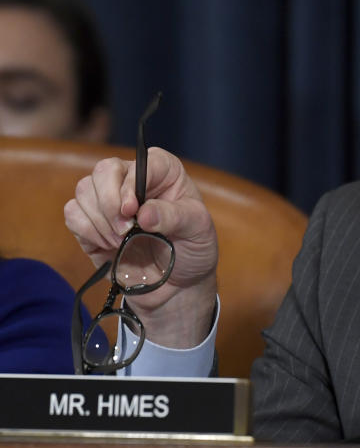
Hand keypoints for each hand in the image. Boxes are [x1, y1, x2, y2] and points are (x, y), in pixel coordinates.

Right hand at [64, 147, 217, 347]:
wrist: (177, 284)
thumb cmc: (193, 249)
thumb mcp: (198, 230)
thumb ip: (175, 217)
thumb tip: (145, 213)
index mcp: (163, 172)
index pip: (140, 163)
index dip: (131, 184)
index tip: (133, 211)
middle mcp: (133, 180)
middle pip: (103, 171)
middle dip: (109, 203)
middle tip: (126, 230)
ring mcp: (109, 201)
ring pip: (84, 191)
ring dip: (100, 221)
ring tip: (122, 241)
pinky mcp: (91, 223)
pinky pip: (73, 214)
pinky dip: (87, 231)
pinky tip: (109, 245)